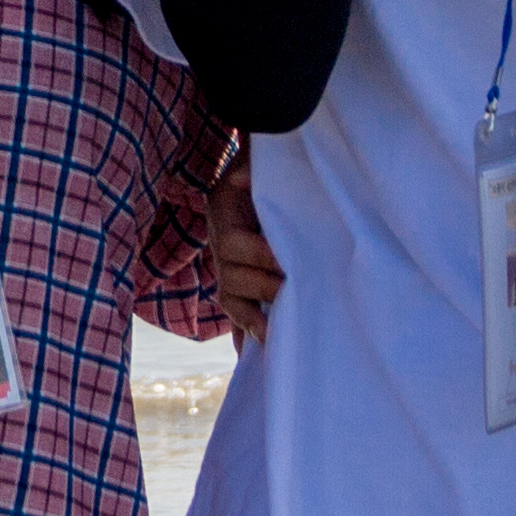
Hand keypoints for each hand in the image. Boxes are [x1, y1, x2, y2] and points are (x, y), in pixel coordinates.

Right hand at [208, 156, 283, 345]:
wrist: (247, 177)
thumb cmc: (256, 168)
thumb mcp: (252, 159)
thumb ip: (248, 165)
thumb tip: (239, 180)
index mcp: (223, 218)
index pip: (234, 246)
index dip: (259, 256)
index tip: (286, 262)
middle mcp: (220, 248)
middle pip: (232, 279)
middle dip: (263, 289)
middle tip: (294, 293)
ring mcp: (228, 269)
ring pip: (231, 301)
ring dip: (251, 321)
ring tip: (273, 337)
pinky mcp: (239, 284)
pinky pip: (237, 314)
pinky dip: (244, 335)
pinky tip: (252, 356)